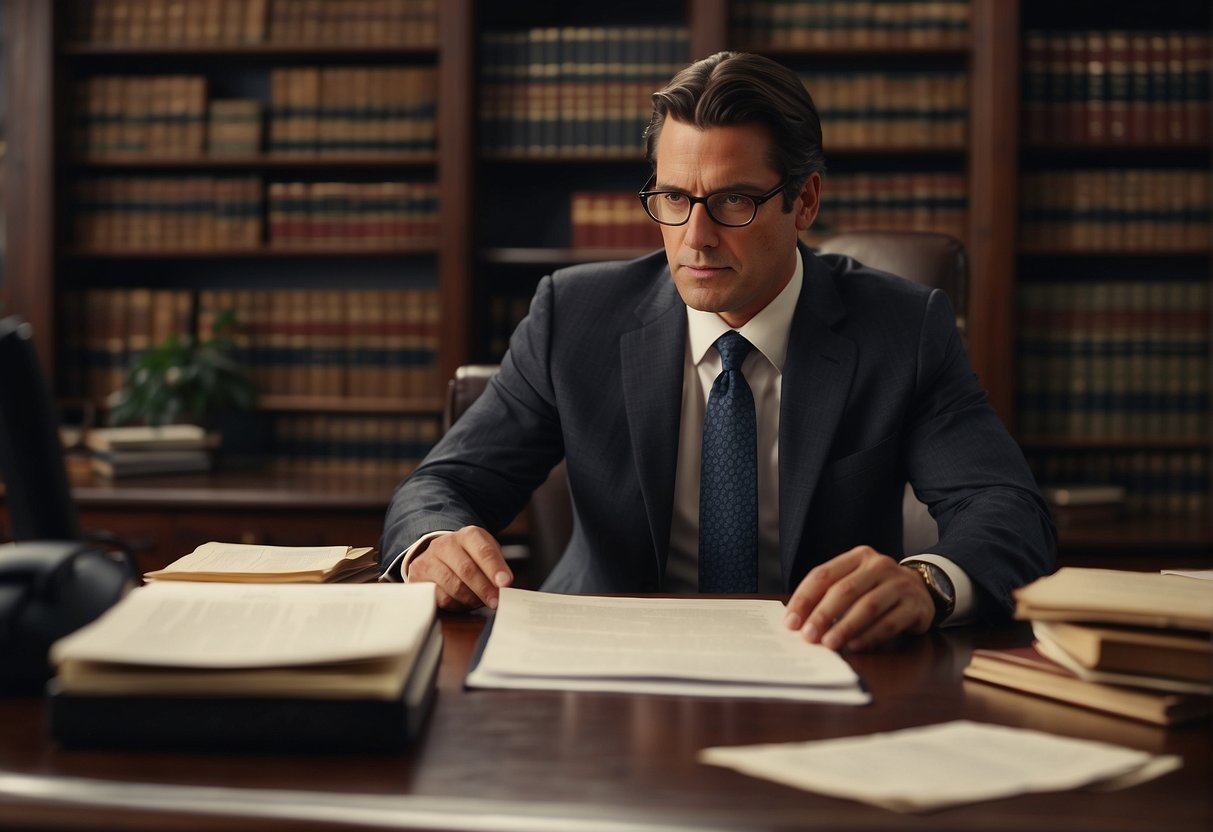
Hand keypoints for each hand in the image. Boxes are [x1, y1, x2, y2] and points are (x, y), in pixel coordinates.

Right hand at [405, 526, 512, 611]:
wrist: (440, 555)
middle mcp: (446, 544)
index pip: (483, 551)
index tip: (505, 583)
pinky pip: (439, 597)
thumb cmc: (470, 557)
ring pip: (453, 586)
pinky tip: (462, 601)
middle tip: (496, 601)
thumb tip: (504, 585)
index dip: (495, 568)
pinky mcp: (418, 576)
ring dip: (470, 599)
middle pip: (467, 570)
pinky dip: (455, 604)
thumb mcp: (486, 555)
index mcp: (468, 535)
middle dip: (484, 589)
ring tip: (479, 600)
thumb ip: (497, 567)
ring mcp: (429, 559)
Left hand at [782, 545, 933, 651]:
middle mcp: (880, 566)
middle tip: (808, 636)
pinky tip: (854, 646)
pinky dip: (870, 636)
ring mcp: (900, 584)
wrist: (924, 590)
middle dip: (823, 615)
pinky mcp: (916, 604)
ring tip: (829, 644)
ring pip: (867, 606)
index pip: (823, 575)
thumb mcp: (855, 582)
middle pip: (844, 590)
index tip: (791, 622)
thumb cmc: (877, 589)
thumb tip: (797, 621)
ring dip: (845, 627)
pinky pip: (890, 622)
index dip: (804, 599)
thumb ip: (829, 595)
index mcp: (858, 557)